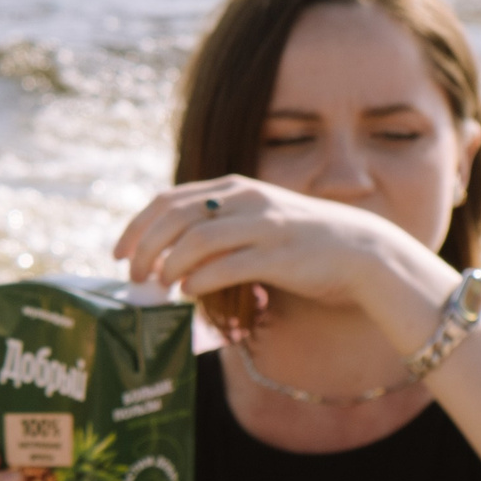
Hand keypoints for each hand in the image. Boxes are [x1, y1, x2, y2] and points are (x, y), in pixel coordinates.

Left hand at [112, 175, 430, 314]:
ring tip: (160, 286)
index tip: (118, 252)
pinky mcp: (279, 255)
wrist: (363, 251)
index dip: (136, 226)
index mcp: (234, 188)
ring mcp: (263, 225)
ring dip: (168, 264)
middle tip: (133, 278)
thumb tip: (169, 256)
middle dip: (143, 247)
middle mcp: (245, 199)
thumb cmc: (301, 243)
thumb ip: (218, 228)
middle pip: (174, 217)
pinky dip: (200, 279)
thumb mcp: (255, 221)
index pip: (168, 199)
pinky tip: (190, 292)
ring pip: (195, 238)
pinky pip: (227, 265)